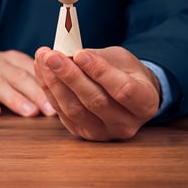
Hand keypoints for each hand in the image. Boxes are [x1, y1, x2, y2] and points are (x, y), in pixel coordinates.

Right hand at [0, 50, 56, 116]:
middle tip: (52, 110)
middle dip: (37, 93)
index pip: (34, 70)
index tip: (65, 100)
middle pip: (19, 77)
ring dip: (15, 98)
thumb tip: (61, 101)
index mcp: (12, 60)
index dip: (50, 84)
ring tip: (29, 112)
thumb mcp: (10, 74)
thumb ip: (30, 83)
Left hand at [34, 46, 160, 140]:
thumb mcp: (121, 59)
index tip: (79, 54)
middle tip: (51, 56)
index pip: (123, 90)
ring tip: (43, 59)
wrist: (127, 96)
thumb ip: (99, 58)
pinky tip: (42, 70)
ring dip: (54, 83)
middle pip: (95, 101)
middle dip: (70, 76)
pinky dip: (49, 90)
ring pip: (74, 109)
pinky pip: (62, 112)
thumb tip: (69, 54)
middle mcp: (127, 124)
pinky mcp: (83, 133)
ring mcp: (103, 133)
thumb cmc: (126, 73)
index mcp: (145, 103)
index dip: (100, 72)